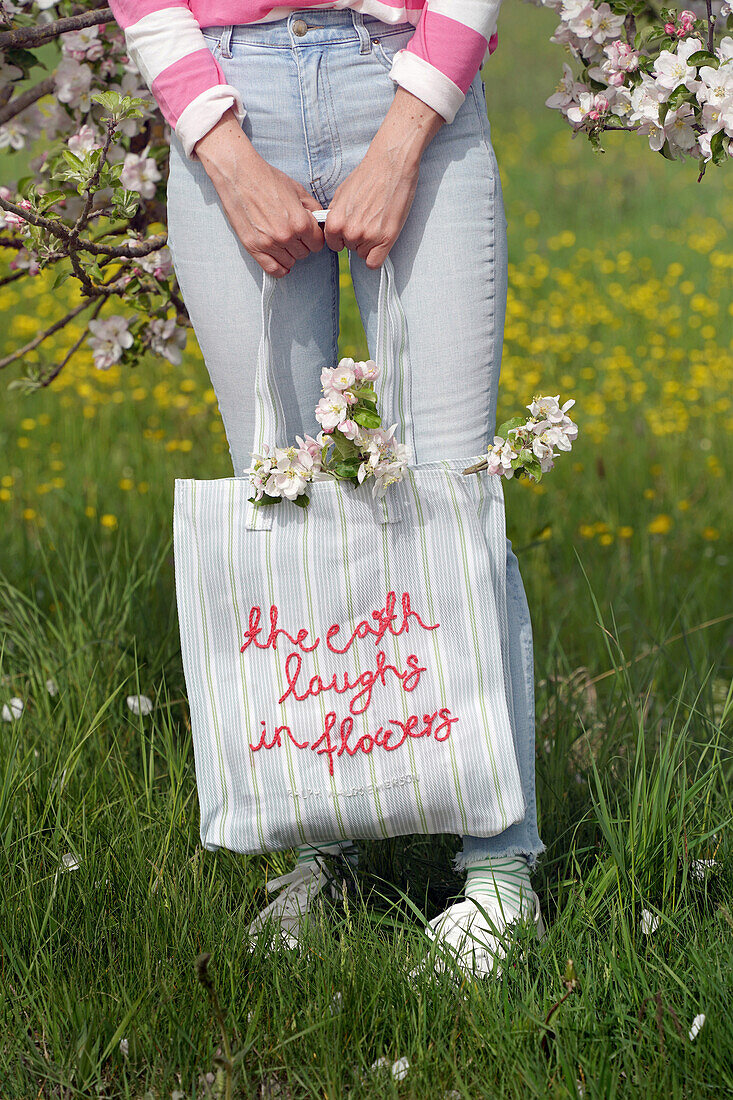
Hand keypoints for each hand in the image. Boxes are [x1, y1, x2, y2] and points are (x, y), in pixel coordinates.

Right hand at [194, 108, 324, 277]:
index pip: (317, 244)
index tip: (309, 233)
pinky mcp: (253, 247)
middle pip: (304, 253)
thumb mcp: (296, 189)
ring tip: (283, 241)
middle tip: (293, 233)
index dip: (314, 238)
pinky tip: (280, 258)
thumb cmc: (267, 179)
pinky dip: (279, 268)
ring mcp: (269, 244)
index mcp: (300, 221)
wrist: (239, 175)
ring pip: (290, 262)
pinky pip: (273, 269)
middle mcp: (286, 235)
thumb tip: (320, 221)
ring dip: (289, 253)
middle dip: (302, 244)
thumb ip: (312, 208)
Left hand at [324, 143, 418, 268]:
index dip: (343, 238)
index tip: (351, 230)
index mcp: (334, 222)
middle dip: (358, 238)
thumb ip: (335, 215)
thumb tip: (333, 229)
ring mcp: (368, 237)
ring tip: (378, 221)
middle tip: (369, 219)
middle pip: (350, 249)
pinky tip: (382, 242)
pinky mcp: (386, 239)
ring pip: (364, 254)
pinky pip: (375, 263)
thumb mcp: (341, 194)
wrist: (390, 164)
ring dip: (370, 243)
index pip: (334, 245)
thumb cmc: (367, 175)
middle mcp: (349, 232)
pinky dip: (378, 256)